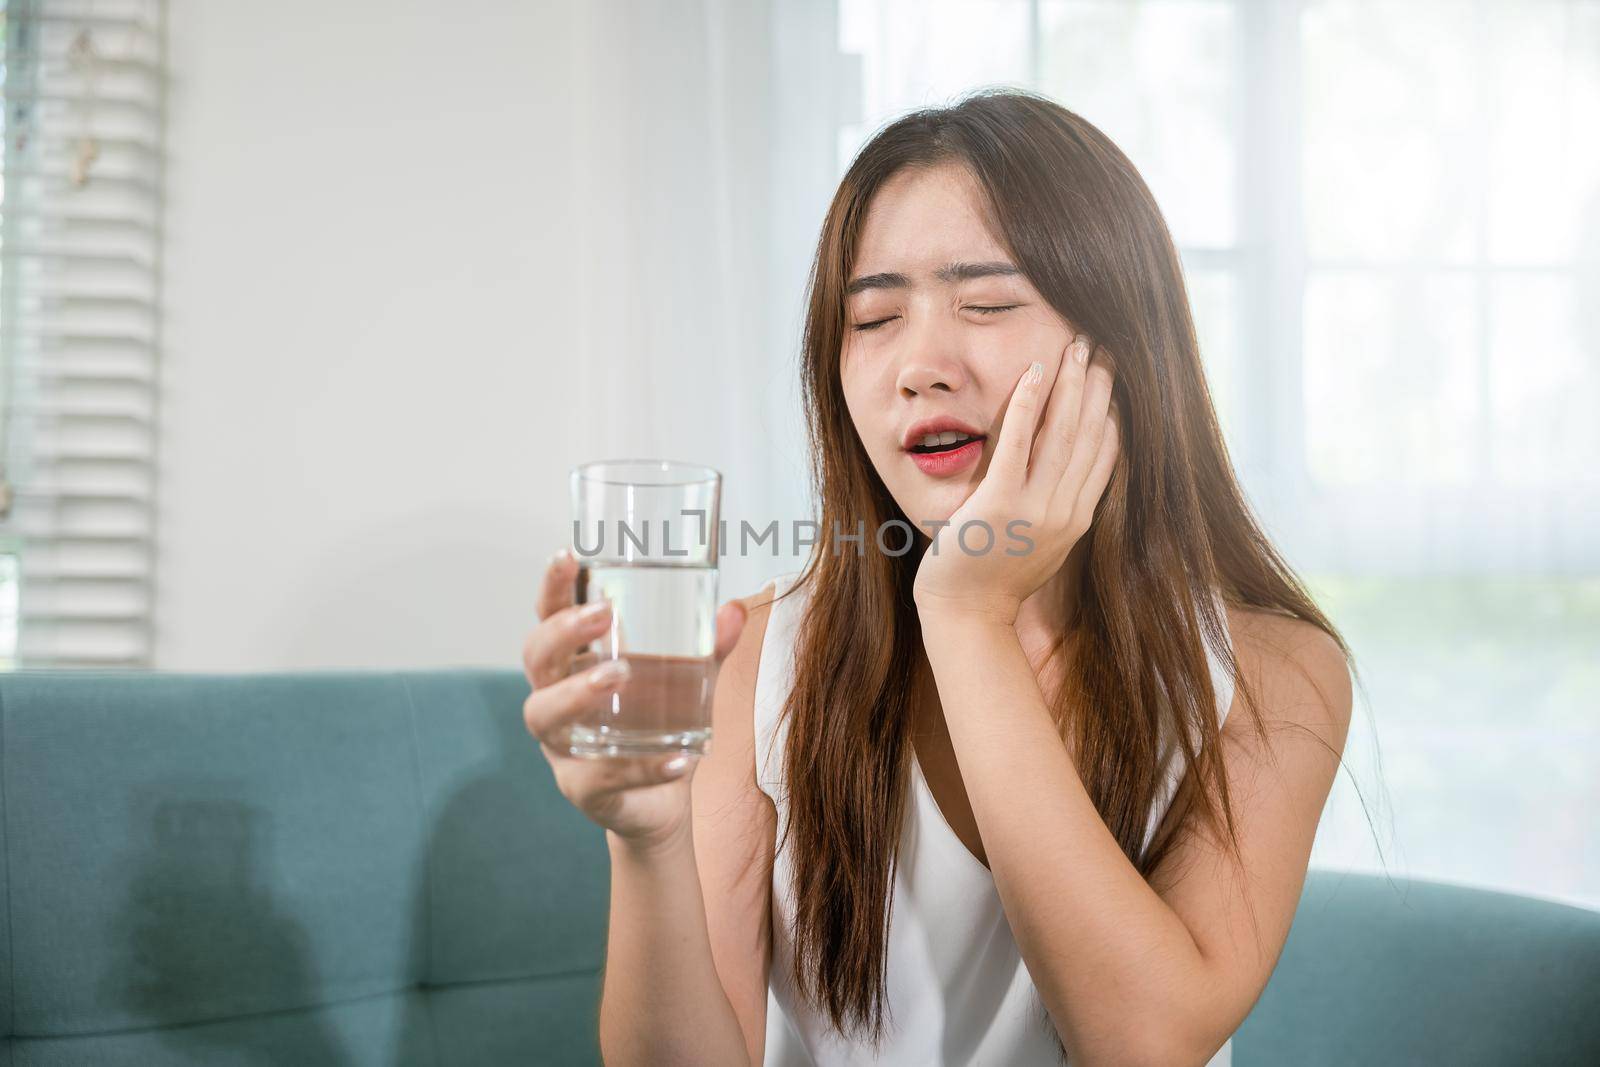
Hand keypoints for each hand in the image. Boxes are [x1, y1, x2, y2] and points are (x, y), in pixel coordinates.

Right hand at [520, 548, 747, 850]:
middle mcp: (554, 699)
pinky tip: (676, 757)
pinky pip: (599, 777)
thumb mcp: (689, 682)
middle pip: (537, 658)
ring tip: (619, 675)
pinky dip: (640, 767)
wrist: (661, 803)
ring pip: (545, 714)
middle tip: (604, 612)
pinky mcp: (581, 789)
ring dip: (578, 691)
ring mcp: (561, 746)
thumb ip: (709, 649)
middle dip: (563, 631)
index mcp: (574, 663)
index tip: (567, 555)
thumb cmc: (660, 726)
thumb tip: (733, 611)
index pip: (549, 616)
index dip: (553, 587)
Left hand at [911, 332, 1119, 624]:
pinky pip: (1019, 444)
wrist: (966, 615)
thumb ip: (1056, 509)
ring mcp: (1035, 510)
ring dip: (1071, 385)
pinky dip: (1029, 404)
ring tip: (1077, 347)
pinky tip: (1035, 372)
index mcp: (1077, 520)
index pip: (1106, 455)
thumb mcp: (1040, 544)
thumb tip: (1065, 477)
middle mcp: (1065, 512)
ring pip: (1063, 434)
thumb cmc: (993, 579)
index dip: (1111, 412)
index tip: (1112, 378)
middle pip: (1090, 436)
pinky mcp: (1000, 505)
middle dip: (1097, 387)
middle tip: (1102, 347)